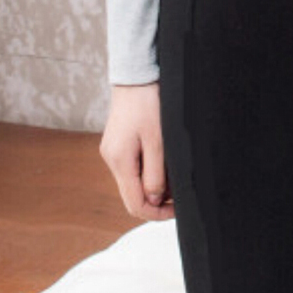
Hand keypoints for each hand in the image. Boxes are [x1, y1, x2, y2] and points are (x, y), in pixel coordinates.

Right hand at [99, 82, 173, 220]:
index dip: (157, 214)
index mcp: (120, 161)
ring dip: (154, 188)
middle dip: (157, 203)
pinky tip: (164, 165)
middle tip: (179, 196)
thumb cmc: (149, 105)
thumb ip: (156, 174)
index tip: (178, 209)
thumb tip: (154, 200)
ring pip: (133, 185)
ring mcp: (113, 154)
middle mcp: (112, 160)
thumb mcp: (158, 142)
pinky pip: (133, 171)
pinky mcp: (118, 147)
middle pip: (132, 197)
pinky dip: (149, 174)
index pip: (135, 204)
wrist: (137, 78)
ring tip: (174, 177)